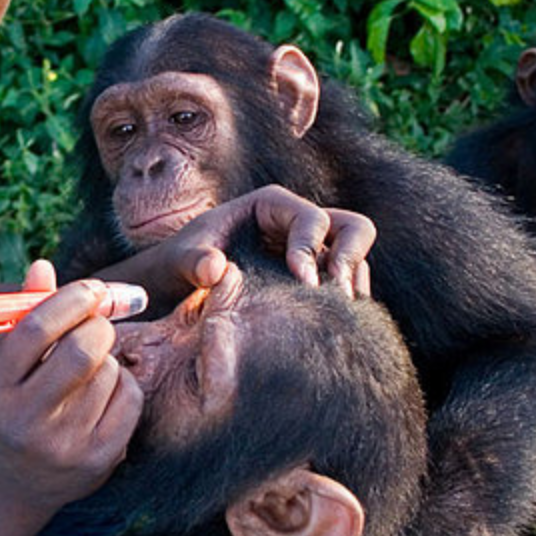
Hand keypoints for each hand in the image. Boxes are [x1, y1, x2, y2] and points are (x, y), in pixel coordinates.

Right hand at [0, 263, 141, 513]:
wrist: (15, 482)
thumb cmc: (10, 401)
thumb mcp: (2, 361)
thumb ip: (22, 313)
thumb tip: (43, 266)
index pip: (35, 329)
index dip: (70, 299)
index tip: (91, 290)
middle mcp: (22, 421)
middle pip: (81, 352)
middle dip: (97, 327)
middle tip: (97, 324)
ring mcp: (62, 446)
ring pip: (109, 372)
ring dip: (107, 358)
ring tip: (87, 372)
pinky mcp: (98, 460)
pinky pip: (130, 397)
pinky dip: (123, 384)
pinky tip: (102, 395)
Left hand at [159, 185, 375, 297]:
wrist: (178, 292)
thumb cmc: (179, 266)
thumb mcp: (178, 261)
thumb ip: (192, 262)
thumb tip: (215, 269)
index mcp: (273, 206)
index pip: (312, 218)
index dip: (312, 247)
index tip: (302, 281)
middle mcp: (300, 225)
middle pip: (353, 229)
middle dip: (350, 260)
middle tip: (337, 296)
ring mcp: (314, 254)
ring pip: (357, 260)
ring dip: (353, 287)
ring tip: (337, 318)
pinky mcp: (316, 282)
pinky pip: (347, 288)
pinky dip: (346, 306)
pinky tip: (332, 330)